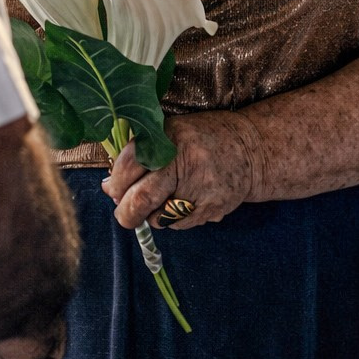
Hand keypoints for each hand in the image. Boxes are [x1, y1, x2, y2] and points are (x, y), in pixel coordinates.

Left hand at [101, 110, 261, 231]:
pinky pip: (179, 225)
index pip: (130, 166)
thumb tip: (109, 187)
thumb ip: (140, 154)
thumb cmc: (202, 139)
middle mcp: (186, 162)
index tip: (113, 189)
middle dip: (126, 212)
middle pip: (141, 199)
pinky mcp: (212, 208)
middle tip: (124, 212)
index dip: (116, 183)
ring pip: (158, 218)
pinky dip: (172, 220)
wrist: (250, 149)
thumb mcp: (171, 132)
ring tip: (161, 201)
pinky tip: (182, 202)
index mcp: (171, 137)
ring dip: (151, 216)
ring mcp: (201, 188)